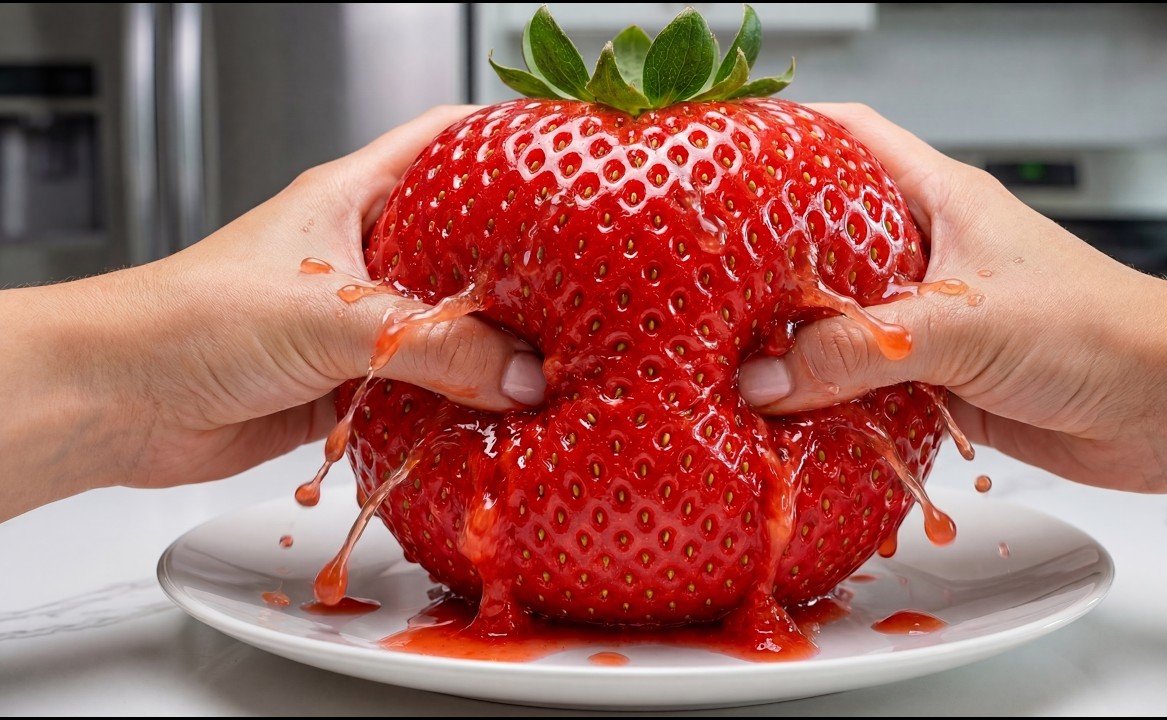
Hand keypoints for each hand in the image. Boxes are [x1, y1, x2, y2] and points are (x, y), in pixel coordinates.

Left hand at [0, 105, 545, 519]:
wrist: (122, 400)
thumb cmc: (193, 319)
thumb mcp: (331, 315)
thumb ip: (434, 346)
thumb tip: (522, 374)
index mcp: (351, 199)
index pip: (442, 144)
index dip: (505, 145)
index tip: (566, 165)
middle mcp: (358, 255)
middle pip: (460, 247)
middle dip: (517, 269)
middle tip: (580, 284)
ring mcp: (353, 321)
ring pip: (444, 328)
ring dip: (489, 350)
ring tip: (553, 359)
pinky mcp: (346, 384)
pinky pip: (421, 391)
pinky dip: (456, 406)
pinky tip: (494, 418)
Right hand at [738, 103, 1166, 510]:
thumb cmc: (1101, 330)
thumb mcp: (966, 322)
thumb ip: (859, 348)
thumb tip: (765, 379)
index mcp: (941, 200)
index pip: (851, 139)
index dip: (786, 137)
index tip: (724, 155)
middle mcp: (931, 253)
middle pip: (828, 241)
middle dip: (769, 261)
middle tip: (706, 276)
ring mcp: (933, 318)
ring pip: (840, 321)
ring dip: (795, 345)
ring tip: (729, 354)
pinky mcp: (939, 379)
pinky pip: (864, 383)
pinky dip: (828, 401)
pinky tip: (791, 416)